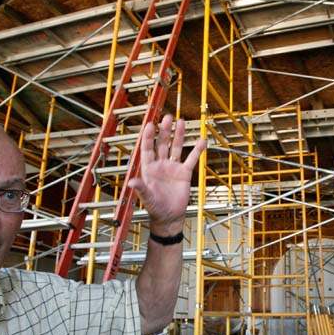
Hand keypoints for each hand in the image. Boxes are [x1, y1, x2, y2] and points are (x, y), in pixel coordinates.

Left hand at [128, 115, 205, 234]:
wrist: (169, 217)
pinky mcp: (184, 173)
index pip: (147, 149)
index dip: (148, 137)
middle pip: (162, 143)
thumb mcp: (147, 198)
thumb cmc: (155, 208)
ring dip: (178, 135)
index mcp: (148, 169)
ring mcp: (173, 167)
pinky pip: (191, 159)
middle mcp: (160, 165)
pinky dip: (197, 150)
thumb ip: (141, 188)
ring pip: (176, 147)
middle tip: (167, 118)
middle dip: (164, 131)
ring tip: (181, 122)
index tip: (150, 125)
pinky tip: (202, 140)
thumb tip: (131, 182)